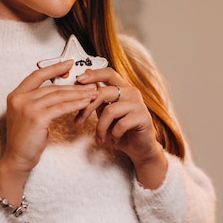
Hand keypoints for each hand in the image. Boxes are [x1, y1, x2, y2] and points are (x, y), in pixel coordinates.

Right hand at [0, 60, 97, 202]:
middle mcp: (20, 98)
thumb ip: (38, 102)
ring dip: (78, 94)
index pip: (37, 75)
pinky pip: (61, 108)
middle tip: (90, 84)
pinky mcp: (37, 118)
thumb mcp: (28, 116)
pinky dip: (75, 104)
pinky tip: (85, 103)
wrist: (17, 159)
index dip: (54, 68)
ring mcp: (27, 107)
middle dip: (73, 85)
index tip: (69, 63)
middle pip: (52, 87)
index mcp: (16, 95)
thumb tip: (59, 93)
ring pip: (58, 96)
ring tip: (92, 93)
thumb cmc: (25, 140)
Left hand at [76, 68, 167, 187]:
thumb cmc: (122, 131)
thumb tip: (81, 91)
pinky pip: (120, 125)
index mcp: (123, 88)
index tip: (79, 79)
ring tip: (100, 138)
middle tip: (79, 120)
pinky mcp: (143, 117)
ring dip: (100, 128)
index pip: (108, 73)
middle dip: (88, 107)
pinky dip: (113, 135)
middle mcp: (132, 92)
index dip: (93, 74)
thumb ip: (98, 102)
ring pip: (110, 110)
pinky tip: (114, 140)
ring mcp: (138, 104)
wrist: (140, 148)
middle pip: (105, 92)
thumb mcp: (106, 115)